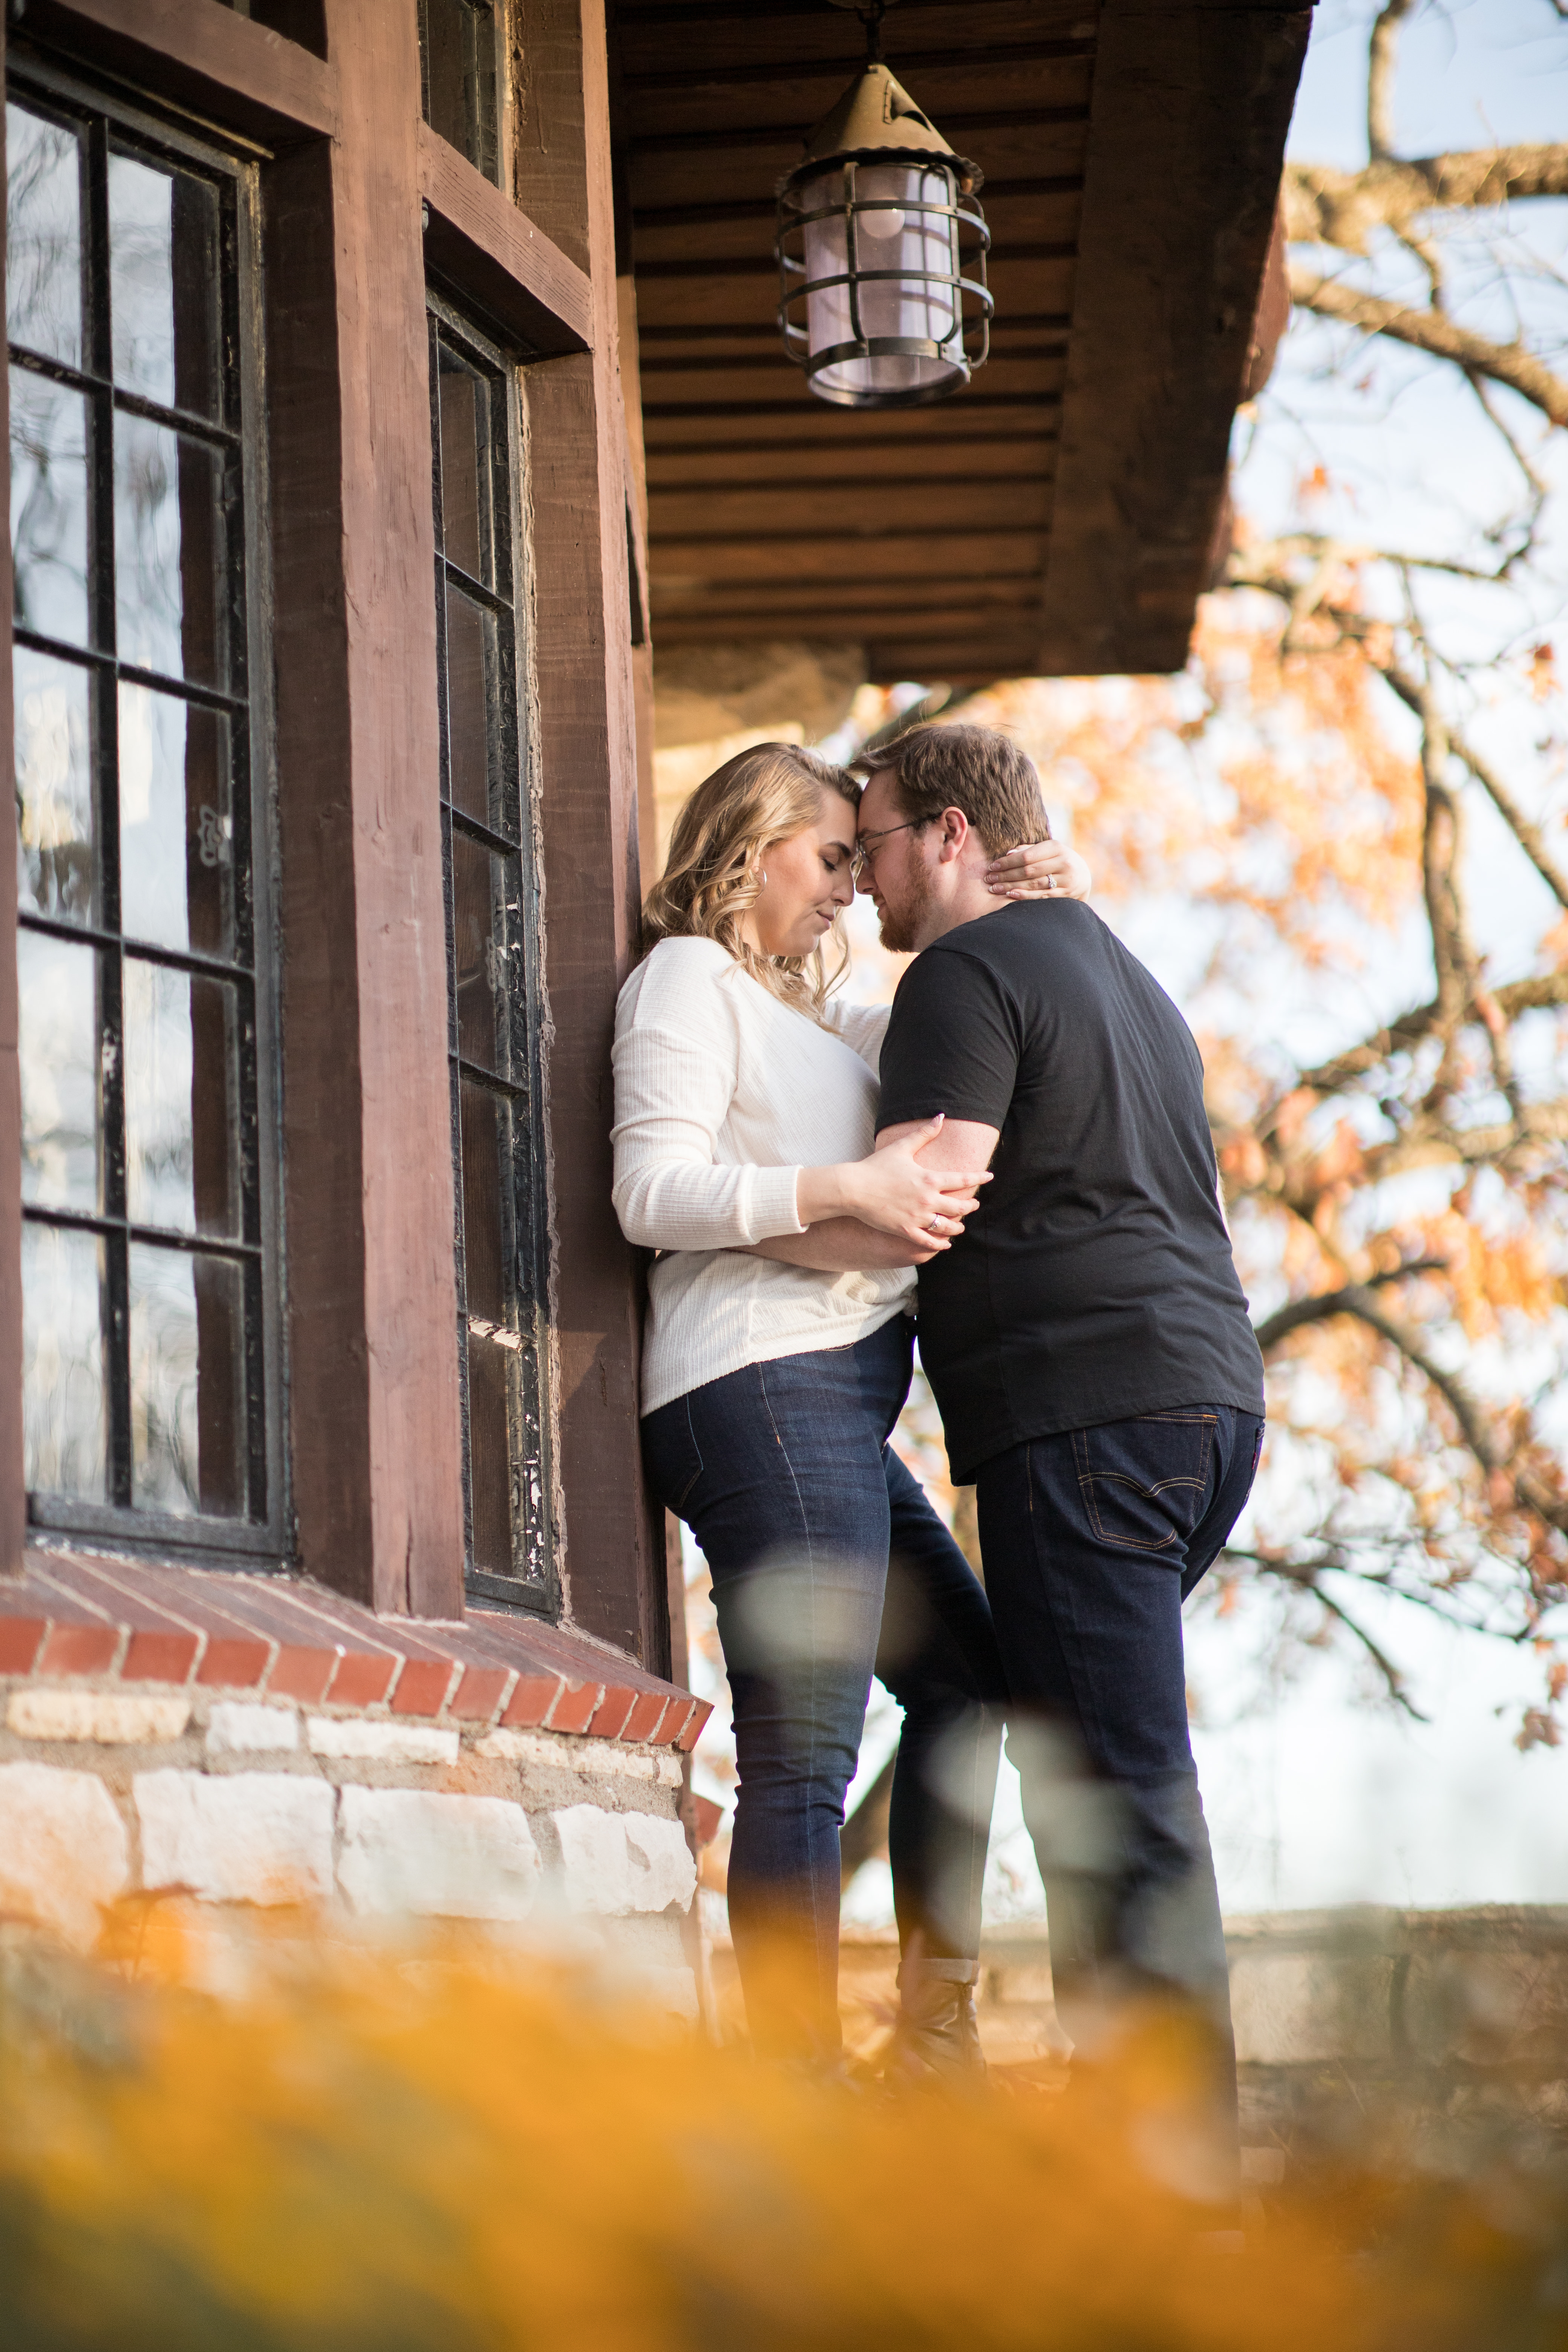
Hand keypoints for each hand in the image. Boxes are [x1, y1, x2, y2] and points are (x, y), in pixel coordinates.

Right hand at [831, 1115, 990, 1246]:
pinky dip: (939, 1245)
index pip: (963, 1179)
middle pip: (960, 1207)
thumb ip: (924, 1133)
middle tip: (974, 1204)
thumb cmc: (876, 1166)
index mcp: (929, 1179)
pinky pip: (928, 1242)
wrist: (853, 1188)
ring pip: (947, 1227)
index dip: (979, 1178)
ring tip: (961, 1226)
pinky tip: (945, 1245)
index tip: (989, 1177)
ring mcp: (917, 1217)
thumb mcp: (902, 1147)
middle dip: (970, 1206)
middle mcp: (927, 1200)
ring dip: (958, 1227)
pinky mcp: (905, 1230)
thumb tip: (940, 1117)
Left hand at [984, 839, 1091, 900]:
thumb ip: (1028, 850)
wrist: (1083, 876)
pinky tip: (1010, 895)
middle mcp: (1063, 862)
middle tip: (989, 879)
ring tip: (994, 888)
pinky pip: (1041, 896)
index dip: (1007, 862)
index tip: (992, 866)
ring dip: (1011, 886)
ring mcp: (1066, 879)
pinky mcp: (1067, 894)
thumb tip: (1008, 853)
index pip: (1026, 856)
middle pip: (1028, 870)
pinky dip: (1024, 896)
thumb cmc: (1057, 861)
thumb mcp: (1047, 851)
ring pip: (1033, 884)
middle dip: (1005, 875)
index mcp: (1056, 847)